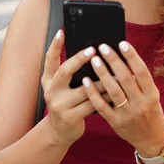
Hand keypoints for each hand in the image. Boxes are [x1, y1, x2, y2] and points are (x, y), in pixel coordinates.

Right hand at [41, 30, 111, 146]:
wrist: (59, 132)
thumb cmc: (66, 102)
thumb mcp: (61, 87)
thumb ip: (70, 73)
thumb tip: (91, 52)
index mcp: (48, 80)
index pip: (49, 59)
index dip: (55, 45)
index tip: (62, 31)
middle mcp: (51, 91)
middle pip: (65, 71)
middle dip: (79, 59)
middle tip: (93, 50)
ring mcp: (59, 105)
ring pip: (84, 89)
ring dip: (101, 79)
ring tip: (114, 69)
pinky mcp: (70, 117)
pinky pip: (92, 104)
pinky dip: (104, 96)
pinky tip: (115, 89)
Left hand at [81, 41, 163, 156]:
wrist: (153, 140)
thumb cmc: (150, 112)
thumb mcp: (151, 96)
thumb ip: (139, 81)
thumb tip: (123, 57)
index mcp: (151, 94)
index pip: (142, 72)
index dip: (132, 57)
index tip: (122, 43)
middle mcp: (141, 103)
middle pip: (126, 79)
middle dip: (114, 61)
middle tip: (102, 47)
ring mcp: (128, 114)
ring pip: (113, 91)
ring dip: (103, 74)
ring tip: (94, 59)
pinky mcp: (116, 122)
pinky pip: (102, 106)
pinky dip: (93, 93)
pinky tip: (85, 81)